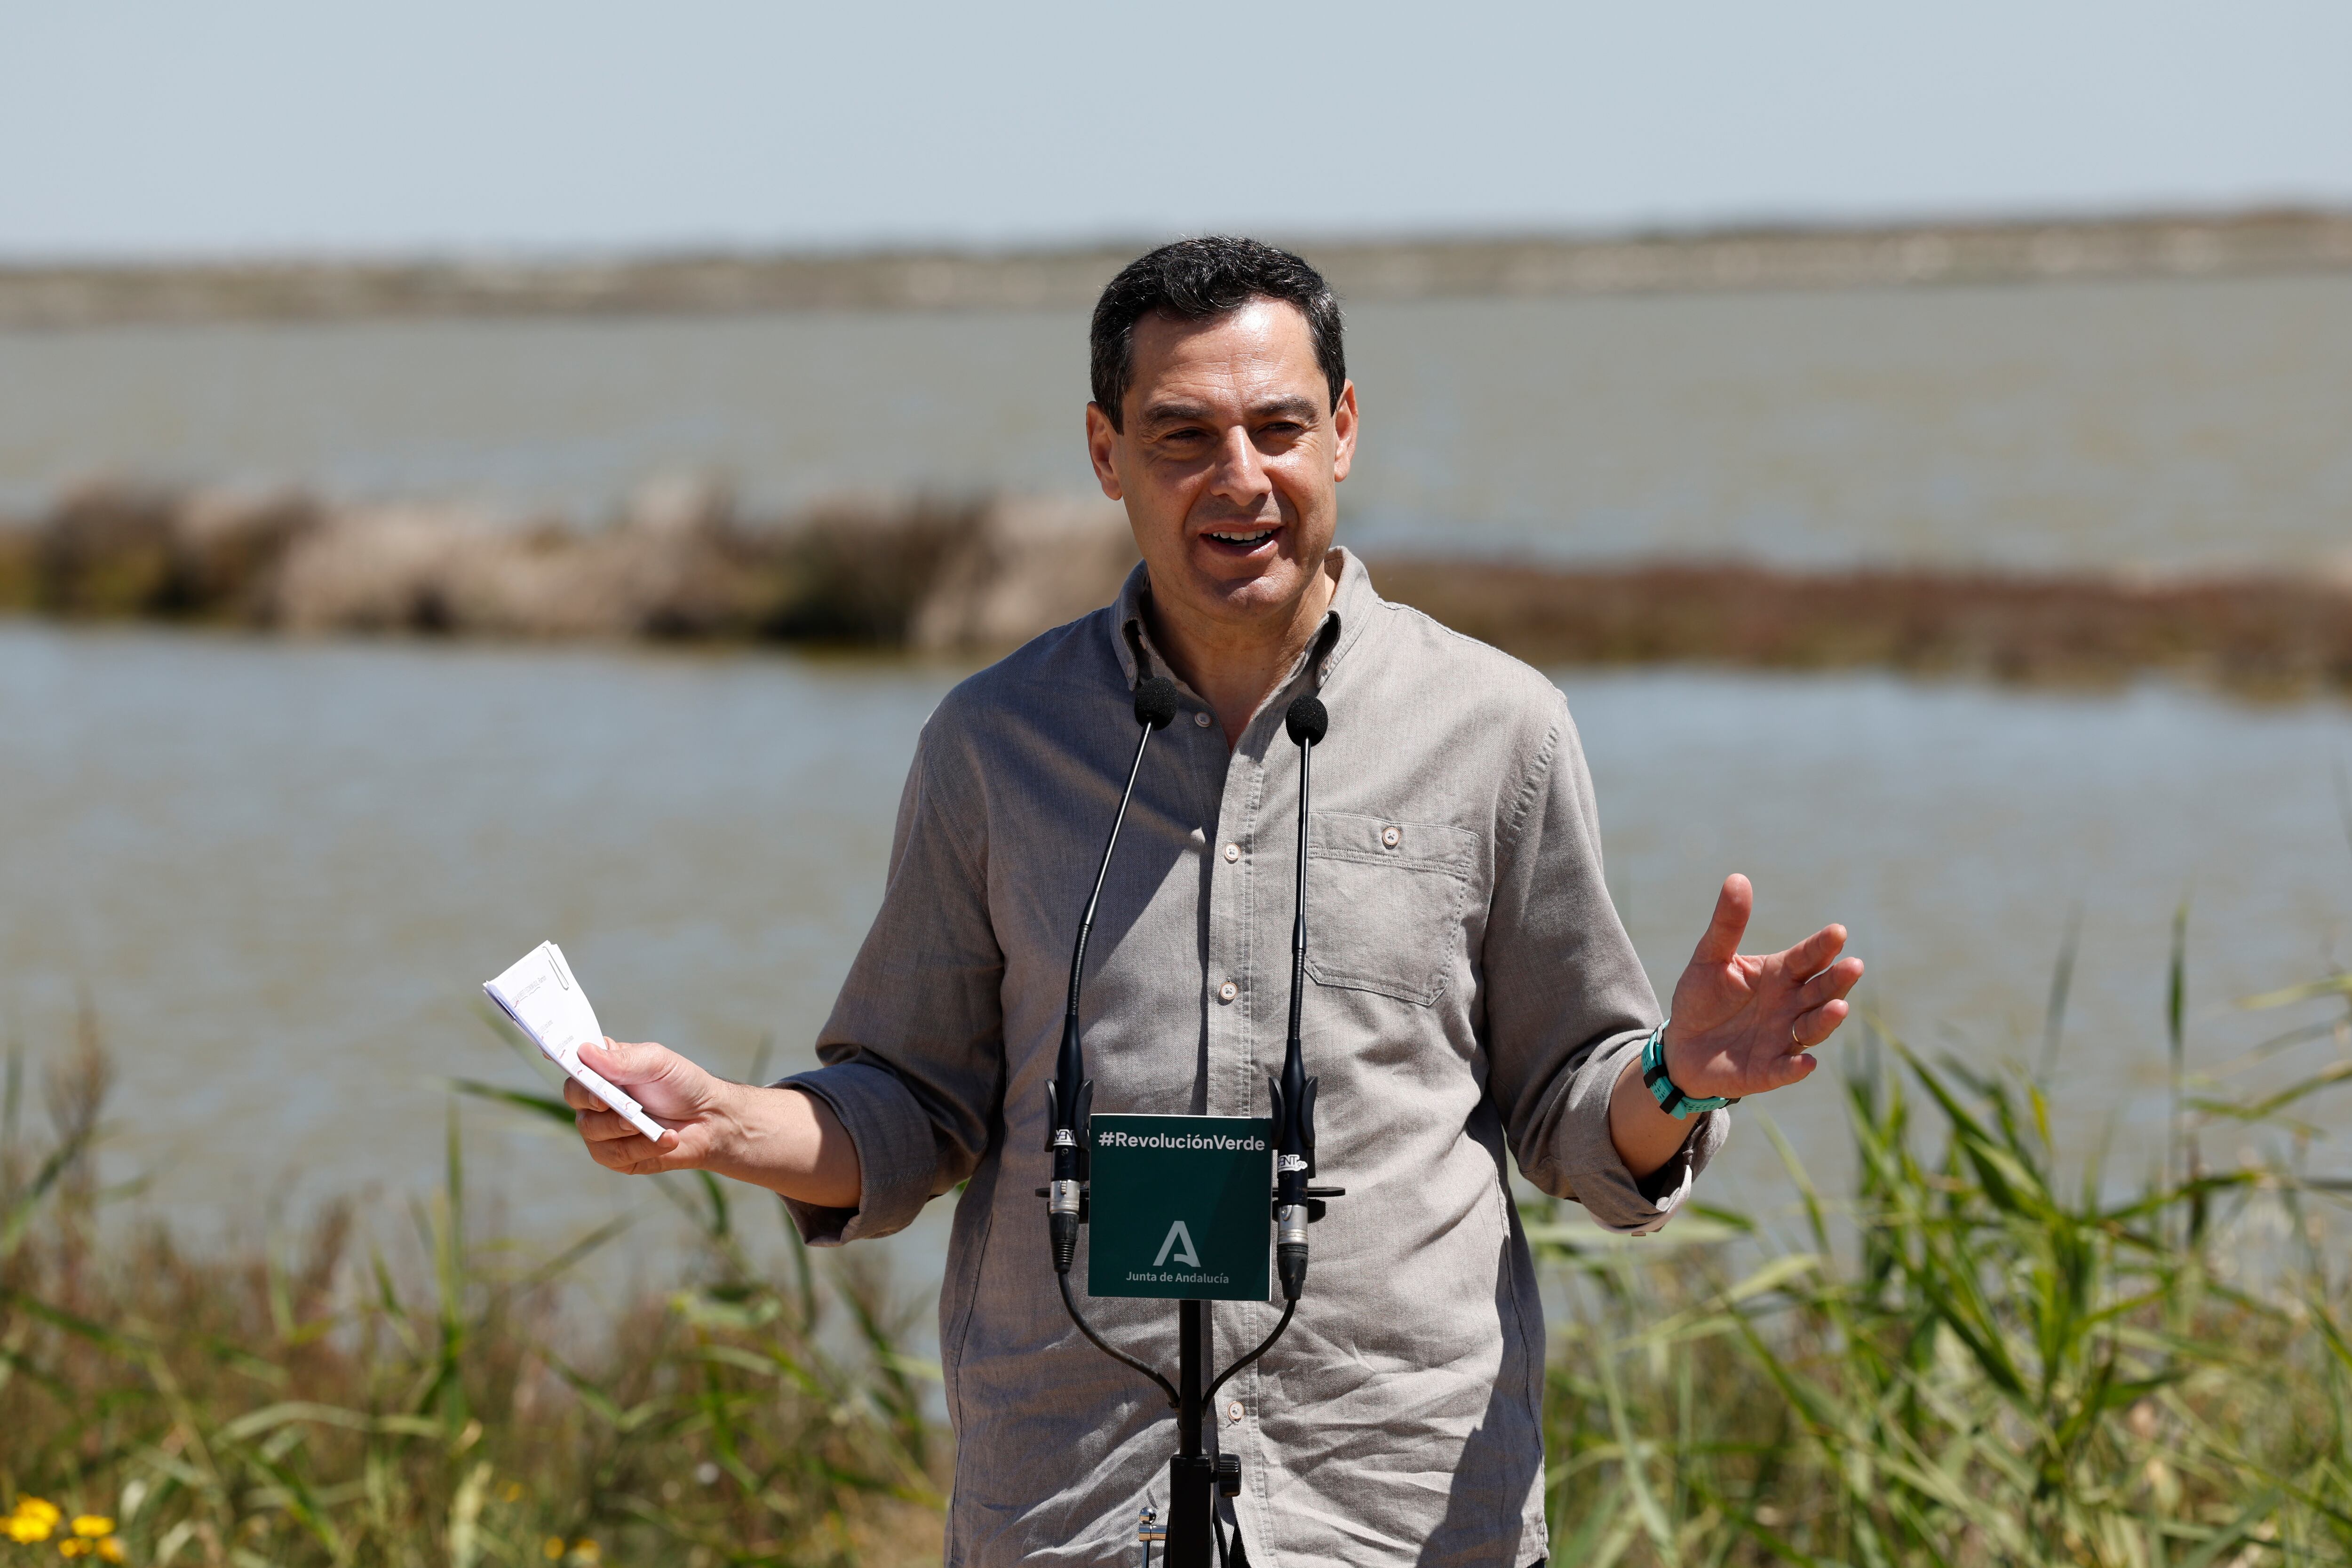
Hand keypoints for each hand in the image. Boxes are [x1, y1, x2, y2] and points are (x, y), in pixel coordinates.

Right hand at [566, 1039, 862, 1207]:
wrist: (710, 1120)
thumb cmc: (682, 1085)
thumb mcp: (656, 1062)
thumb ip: (621, 1059)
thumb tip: (585, 1052)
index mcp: (602, 1069)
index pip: (572, 1062)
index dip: (565, 1061)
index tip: (573, 1063)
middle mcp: (596, 1098)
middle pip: (574, 1096)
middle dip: (595, 1099)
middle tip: (611, 1101)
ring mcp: (602, 1129)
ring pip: (591, 1129)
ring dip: (623, 1126)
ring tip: (650, 1123)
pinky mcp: (615, 1156)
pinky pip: (613, 1154)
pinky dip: (642, 1147)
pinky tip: (666, 1139)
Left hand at [1661, 874, 1862, 1100]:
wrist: (1682, 1047)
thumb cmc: (1703, 998)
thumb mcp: (1709, 958)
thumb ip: (1727, 925)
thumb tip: (1737, 878)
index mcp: (1780, 975)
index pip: (1807, 958)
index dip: (1822, 946)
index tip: (1837, 932)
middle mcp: (1790, 1006)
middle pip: (1820, 991)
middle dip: (1837, 980)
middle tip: (1853, 966)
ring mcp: (1782, 1039)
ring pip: (1812, 1028)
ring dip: (1826, 1019)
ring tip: (1838, 1007)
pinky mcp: (1768, 1071)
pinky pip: (1786, 1069)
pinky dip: (1796, 1067)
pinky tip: (1806, 1062)